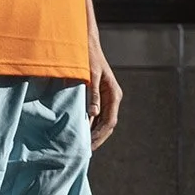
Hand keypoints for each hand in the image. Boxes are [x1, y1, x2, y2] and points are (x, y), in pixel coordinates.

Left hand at [86, 32, 121, 148]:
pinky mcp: (99, 96)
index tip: (89, 146)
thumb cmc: (89, 57)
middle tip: (84, 151)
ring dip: (93, 133)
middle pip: (107, 125)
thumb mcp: (90, 75)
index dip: (100, 136)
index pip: (110, 122)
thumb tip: (93, 115)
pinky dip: (90, 124)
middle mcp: (113, 98)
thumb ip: (92, 94)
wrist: (86, 43)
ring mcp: (107, 97)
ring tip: (81, 146)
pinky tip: (80, 131)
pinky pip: (96, 115)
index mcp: (114, 94)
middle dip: (97, 138)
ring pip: (102, 121)